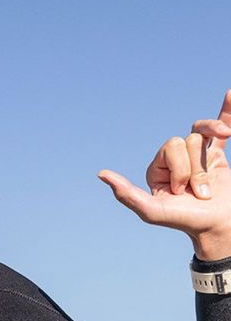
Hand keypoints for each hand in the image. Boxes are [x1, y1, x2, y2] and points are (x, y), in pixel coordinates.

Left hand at [97, 89, 230, 260]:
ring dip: (208, 164)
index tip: (180, 192)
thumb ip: (126, 194)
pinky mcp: (217, 157)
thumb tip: (102, 173)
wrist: (217, 227)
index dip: (180, 168)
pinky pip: (219, 130)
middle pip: (187, 140)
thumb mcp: (151, 211)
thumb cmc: (185, 221)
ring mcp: (196, 158)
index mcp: (157, 170)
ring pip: (203, 137)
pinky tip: (229, 94)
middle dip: (195, 167)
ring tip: (210, 186)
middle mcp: (174, 162)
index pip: (170, 147)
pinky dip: (226, 113)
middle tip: (197, 192)